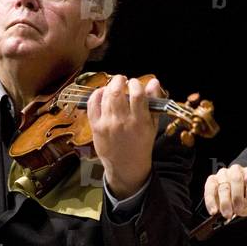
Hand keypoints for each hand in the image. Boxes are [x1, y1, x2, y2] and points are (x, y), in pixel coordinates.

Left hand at [87, 75, 162, 198]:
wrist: (126, 165)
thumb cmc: (141, 144)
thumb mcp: (152, 125)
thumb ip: (154, 102)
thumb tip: (154, 82)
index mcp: (139, 121)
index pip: (137, 94)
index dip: (136, 84)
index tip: (136, 83)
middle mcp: (122, 122)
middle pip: (117, 92)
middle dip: (119, 80)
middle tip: (122, 80)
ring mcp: (107, 124)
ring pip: (105, 96)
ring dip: (109, 86)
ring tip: (114, 86)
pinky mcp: (95, 127)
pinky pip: (92, 105)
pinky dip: (96, 95)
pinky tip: (102, 93)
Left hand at [204, 165, 246, 220]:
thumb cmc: (237, 200)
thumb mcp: (230, 207)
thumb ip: (228, 209)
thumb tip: (230, 213)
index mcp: (214, 181)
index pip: (210, 188)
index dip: (211, 201)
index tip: (214, 212)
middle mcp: (224, 174)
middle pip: (223, 186)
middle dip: (225, 202)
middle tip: (229, 214)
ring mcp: (238, 171)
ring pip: (236, 180)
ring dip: (238, 196)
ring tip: (240, 207)